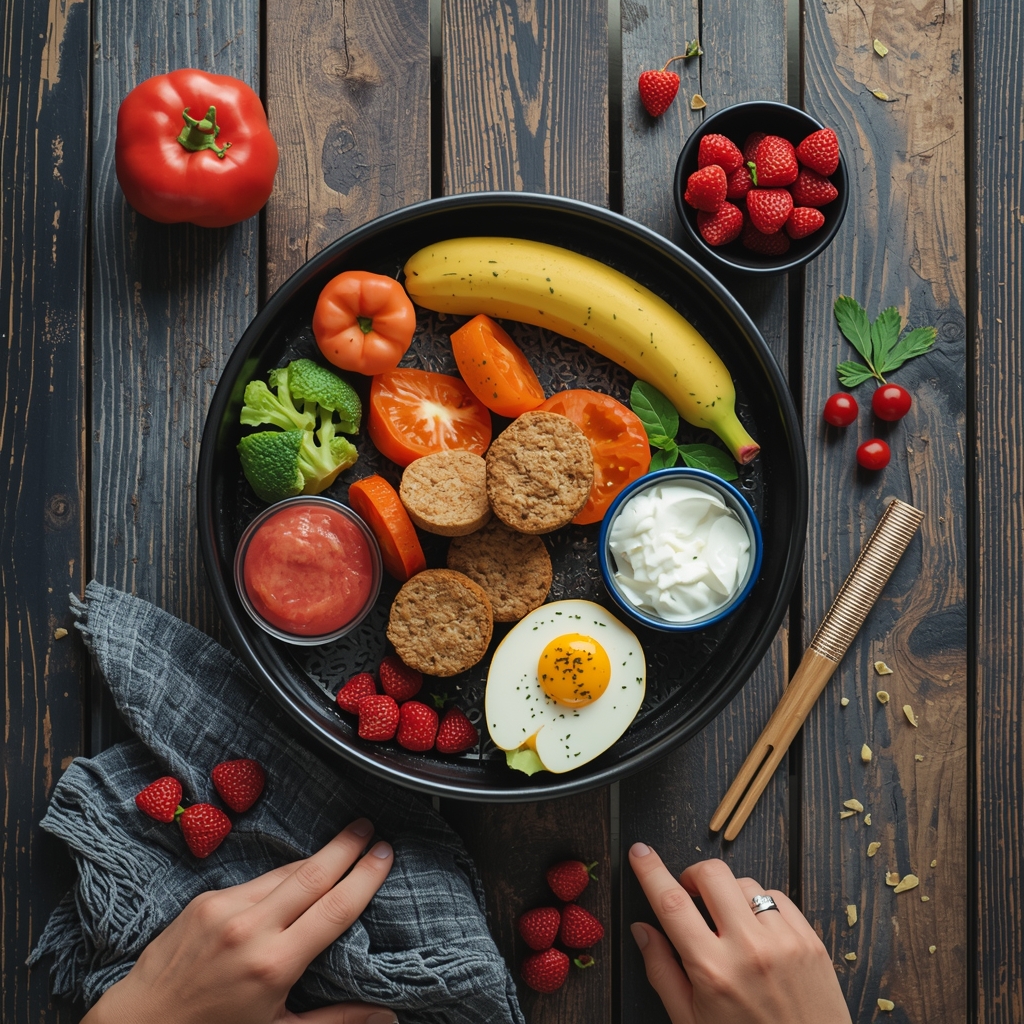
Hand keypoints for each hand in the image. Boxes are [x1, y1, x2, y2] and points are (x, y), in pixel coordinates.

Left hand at [83, 819, 398, 1023]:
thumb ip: (337, 1022)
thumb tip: (388, 1017)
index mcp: (274, 965)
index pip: (335, 909)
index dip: (365, 878)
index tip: (386, 854)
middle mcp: (250, 930)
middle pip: (312, 875)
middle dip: (345, 847)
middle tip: (369, 825)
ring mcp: (224, 910)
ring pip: (284, 873)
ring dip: (315, 859)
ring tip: (341, 846)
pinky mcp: (204, 900)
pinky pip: (255, 881)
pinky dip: (280, 877)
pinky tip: (293, 877)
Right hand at [629, 844, 851, 1023]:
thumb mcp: (690, 1021)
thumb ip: (662, 971)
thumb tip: (642, 929)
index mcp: (712, 971)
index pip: (672, 903)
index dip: (651, 871)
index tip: (640, 853)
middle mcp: (749, 950)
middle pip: (712, 876)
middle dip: (693, 874)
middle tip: (688, 891)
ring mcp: (784, 942)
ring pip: (745, 883)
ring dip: (728, 894)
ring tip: (728, 924)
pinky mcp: (810, 941)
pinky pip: (778, 897)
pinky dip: (761, 905)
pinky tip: (757, 931)